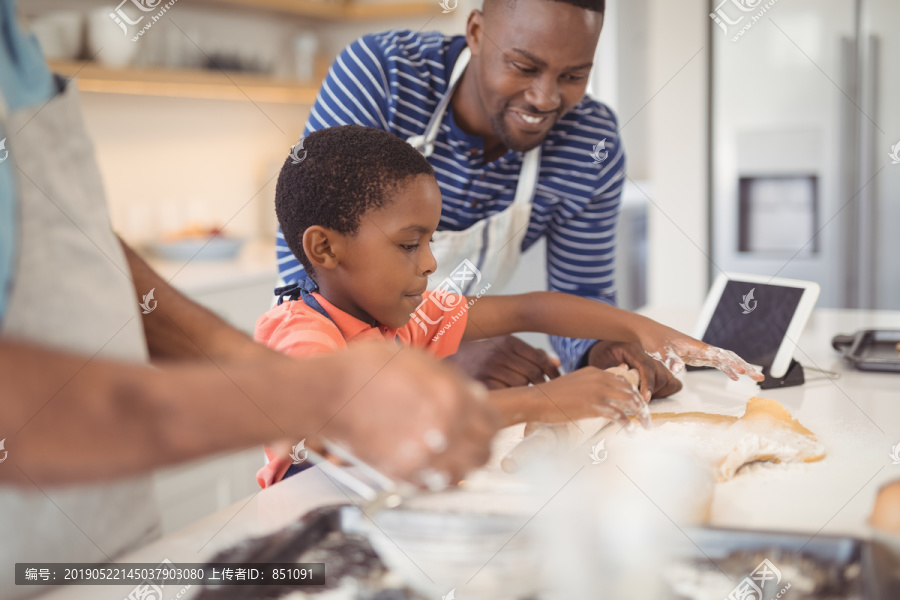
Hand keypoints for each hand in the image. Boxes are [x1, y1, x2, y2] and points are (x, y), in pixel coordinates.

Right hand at [318, 343, 500, 486]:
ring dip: (464, 465)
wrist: (327, 393)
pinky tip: (435, 466)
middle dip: (482, 446)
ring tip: (455, 457)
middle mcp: (444, 427)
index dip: (490, 423)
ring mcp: (423, 453)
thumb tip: (471, 394)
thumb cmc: (364, 369)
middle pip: (484, 451)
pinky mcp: (402, 472)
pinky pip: (435, 484)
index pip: (492, 421)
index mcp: (452, 395)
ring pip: (464, 473)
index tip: (484, 423)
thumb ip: (449, 379)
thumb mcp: (416, 359)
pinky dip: (441, 478)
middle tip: (474, 442)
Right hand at [444, 336, 560, 388]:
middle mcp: (500, 353)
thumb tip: (556, 363)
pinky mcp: (482, 382)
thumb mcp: (506, 345)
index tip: (557, 378)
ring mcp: (490, 368)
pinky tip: (509, 392)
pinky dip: (511, 395)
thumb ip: (531, 353)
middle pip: (533, 374)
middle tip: (541, 388)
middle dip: (540, 383)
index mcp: (509, 341)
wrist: (452, 357)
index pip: (540, 359)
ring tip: (521, 389)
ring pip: (521, 385)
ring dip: (525, 390)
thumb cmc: (485, 352)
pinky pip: (506, 393)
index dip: (552, 371)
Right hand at [530, 366, 649, 427]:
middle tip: (647, 419)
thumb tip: (599, 396)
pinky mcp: (594, 406)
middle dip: (642, 405)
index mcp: (595, 371)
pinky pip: (619, 415)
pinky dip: (628, 424)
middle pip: (631, 390)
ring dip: (641, 415)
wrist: (536, 400)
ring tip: (646, 426)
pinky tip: (630, 432)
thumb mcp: (573, 384)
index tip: (639, 405)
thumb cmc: (551, 396)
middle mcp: (600, 378)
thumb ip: (589, 385)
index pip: (623, 380)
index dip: (634, 393)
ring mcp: (598, 391)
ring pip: (630, 401)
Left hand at [586, 341, 682, 400]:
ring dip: (657, 393)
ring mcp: (659, 361)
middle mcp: (650, 352)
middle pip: (660, 375)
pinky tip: (651, 394)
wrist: (607, 348)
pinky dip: (665, 392)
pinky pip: (673, 383)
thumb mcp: (600, 362)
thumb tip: (622, 387)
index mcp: (633, 348)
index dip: (647, 383)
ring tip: (641, 397)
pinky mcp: (663, 369)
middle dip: (651, 392)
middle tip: (637, 401)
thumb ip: (611, 373)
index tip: (645, 399)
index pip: (647, 365)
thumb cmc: (603, 356)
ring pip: (668, 380)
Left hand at [638, 325, 764, 381]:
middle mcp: (701, 348)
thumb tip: (679, 369)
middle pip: (729, 356)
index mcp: (696, 347)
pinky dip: (727, 369)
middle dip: (744, 366)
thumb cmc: (652, 339)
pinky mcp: (695, 356)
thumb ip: (670, 359)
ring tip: (755, 378)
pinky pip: (716, 362)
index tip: (742, 373)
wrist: (645, 332)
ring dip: (740, 368)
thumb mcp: (660, 350)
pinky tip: (733, 377)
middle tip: (759, 378)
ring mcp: (699, 352)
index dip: (731, 364)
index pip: (720, 355)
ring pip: (725, 359)